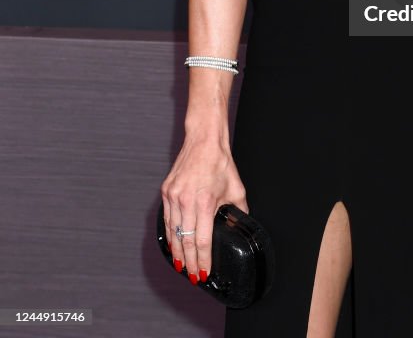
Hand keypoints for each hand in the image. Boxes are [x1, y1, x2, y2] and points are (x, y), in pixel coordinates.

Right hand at [161, 134, 247, 284]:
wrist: (204, 140)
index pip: (201, 240)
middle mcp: (186, 200)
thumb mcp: (236, 188)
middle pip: (185, 241)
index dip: (203, 260)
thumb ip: (239, 210)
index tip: (204, 273)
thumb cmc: (220, 162)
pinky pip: (166, 220)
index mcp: (205, 201)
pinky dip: (170, 235)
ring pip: (173, 233)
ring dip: (178, 252)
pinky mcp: (166, 192)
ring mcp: (173, 196)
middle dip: (190, 263)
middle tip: (193, 276)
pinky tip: (174, 245)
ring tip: (183, 266)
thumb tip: (241, 225)